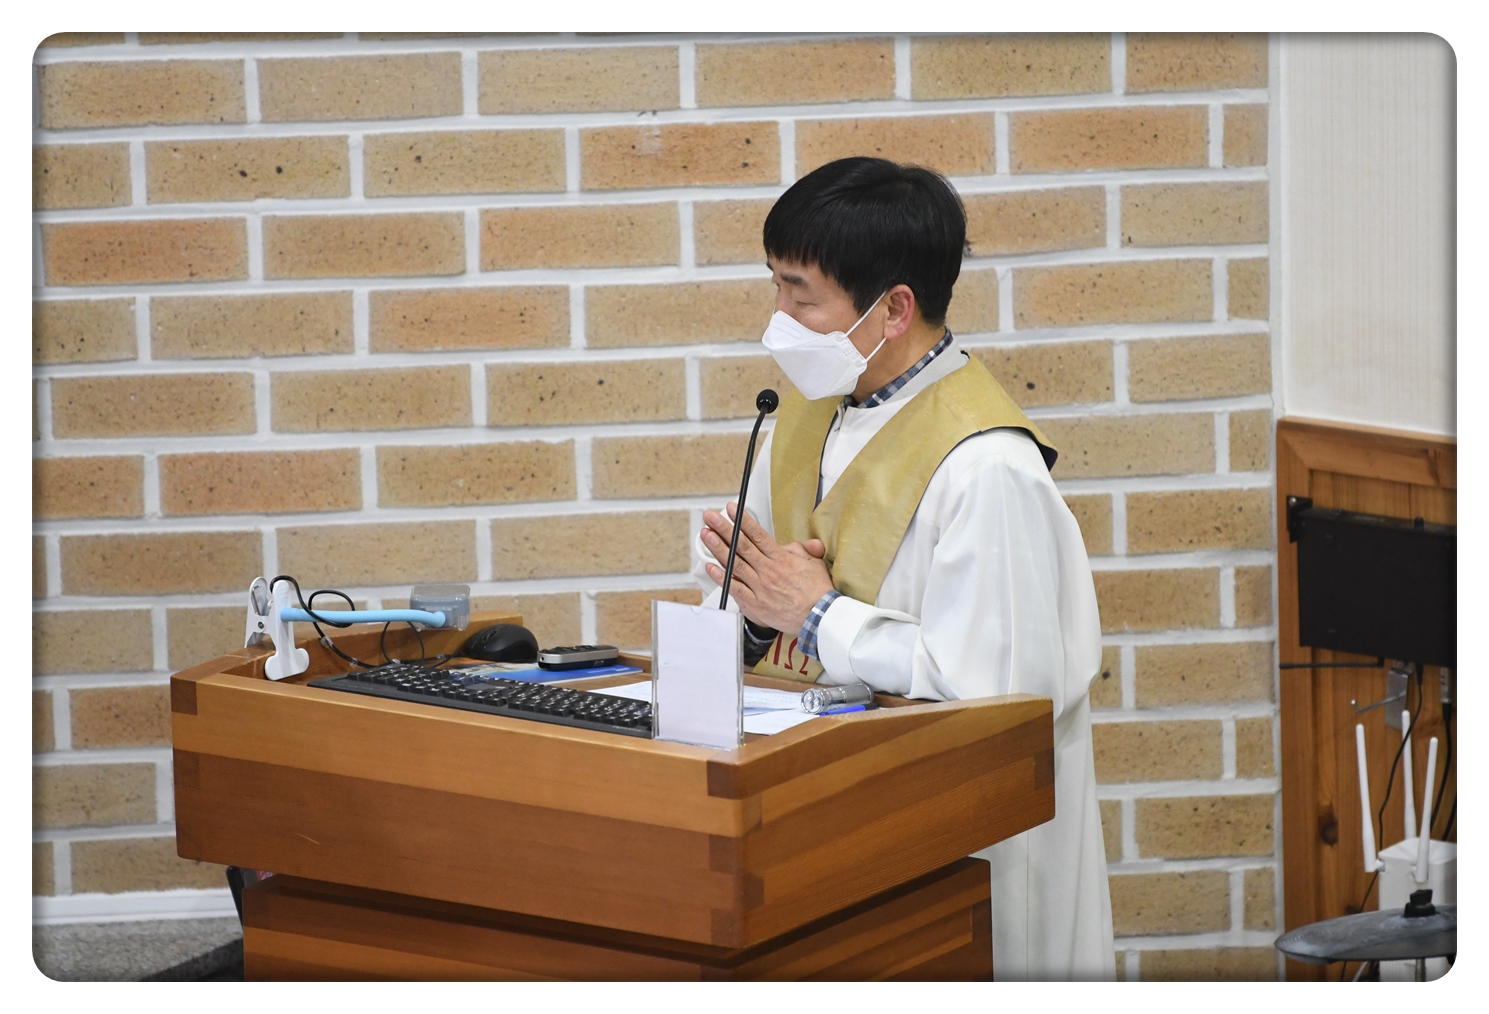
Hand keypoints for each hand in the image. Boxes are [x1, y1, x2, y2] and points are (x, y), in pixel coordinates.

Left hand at [701, 503, 834, 634]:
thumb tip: (797, 541)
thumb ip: (803, 549)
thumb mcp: (815, 563)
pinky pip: (735, 589)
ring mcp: (760, 587)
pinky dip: (721, 578)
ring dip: (718, 548)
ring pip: (735, 564)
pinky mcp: (756, 604)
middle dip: (724, 529)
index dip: (743, 521)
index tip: (731, 510)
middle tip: (711, 517)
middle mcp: (768, 571)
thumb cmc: (817, 593)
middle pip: (742, 546)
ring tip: (706, 535)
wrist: (819, 618)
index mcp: (781, 559)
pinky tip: (711, 567)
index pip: (758, 535)